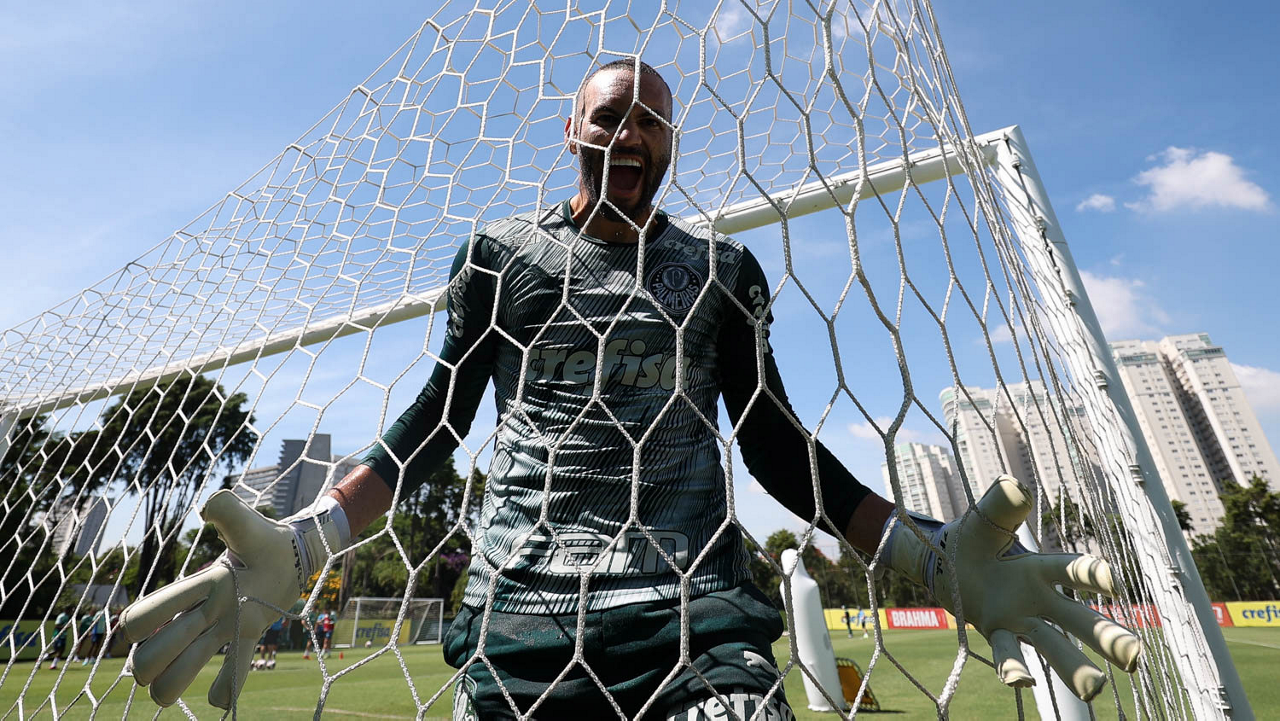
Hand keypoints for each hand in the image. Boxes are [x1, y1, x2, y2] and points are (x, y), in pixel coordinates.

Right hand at [120, 490, 344, 707]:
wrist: (289, 552)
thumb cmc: (262, 537)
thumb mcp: (244, 522)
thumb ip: (225, 509)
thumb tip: (205, 509)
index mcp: (197, 588)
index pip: (147, 615)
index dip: (137, 627)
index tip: (141, 628)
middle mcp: (202, 612)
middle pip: (154, 653)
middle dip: (149, 666)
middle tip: (155, 670)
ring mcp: (222, 627)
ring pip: (181, 671)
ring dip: (171, 685)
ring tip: (171, 692)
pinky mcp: (247, 635)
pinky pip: (233, 670)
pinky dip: (223, 691)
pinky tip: (219, 700)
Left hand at [885, 476, 1141, 700]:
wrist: (945, 565)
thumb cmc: (975, 541)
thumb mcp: (986, 521)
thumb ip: (1001, 506)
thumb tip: (1016, 485)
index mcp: (1040, 568)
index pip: (1071, 571)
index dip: (1090, 574)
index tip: (1112, 582)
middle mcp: (1038, 599)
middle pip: (1079, 621)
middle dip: (1108, 638)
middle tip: (1136, 658)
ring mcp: (1019, 621)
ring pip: (1051, 646)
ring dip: (1072, 667)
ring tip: (1095, 690)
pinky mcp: (996, 634)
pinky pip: (1007, 653)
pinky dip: (1014, 666)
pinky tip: (1023, 681)